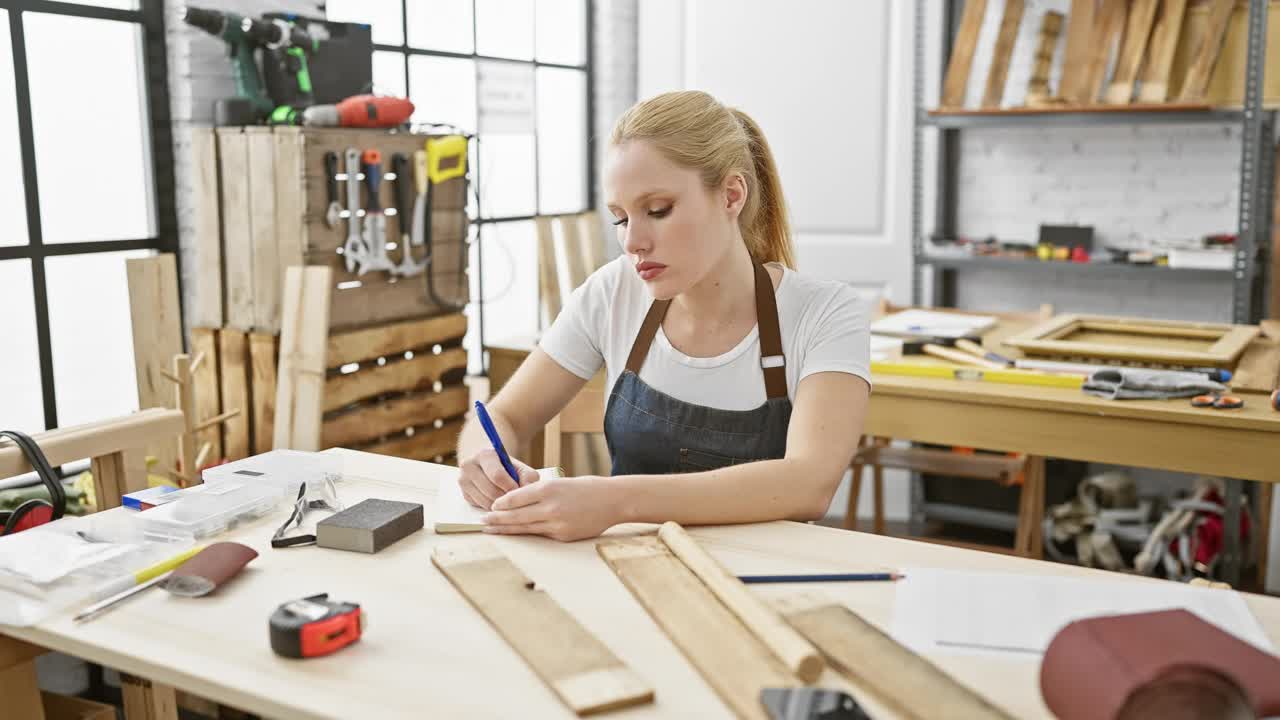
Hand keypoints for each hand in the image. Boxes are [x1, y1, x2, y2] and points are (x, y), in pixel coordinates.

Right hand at [457, 449, 539, 509]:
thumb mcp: (519, 467)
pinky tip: (497, 501)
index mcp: (484, 455)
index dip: (511, 487)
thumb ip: (527, 477)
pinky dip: (491, 508)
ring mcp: (463, 481)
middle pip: (491, 491)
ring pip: (485, 502)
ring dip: (500, 506)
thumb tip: (526, 493)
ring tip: (508, 500)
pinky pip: (480, 507)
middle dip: (506, 499)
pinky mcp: (464, 494)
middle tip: (516, 499)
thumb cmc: (507, 467)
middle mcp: (469, 466)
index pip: (497, 476)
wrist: (487, 464)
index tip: (519, 491)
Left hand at [483, 475, 620, 541]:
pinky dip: (527, 534)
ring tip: (492, 530)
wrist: (612, 501)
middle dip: (497, 520)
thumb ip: (539, 491)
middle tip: (482, 521)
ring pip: (525, 529)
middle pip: (516, 516)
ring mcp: (557, 524)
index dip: (501, 504)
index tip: (490, 507)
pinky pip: (541, 535)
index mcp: (549, 488)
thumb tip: (515, 501)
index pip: (516, 498)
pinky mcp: (563, 536)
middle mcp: (551, 507)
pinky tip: (516, 535)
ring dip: (506, 530)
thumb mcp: (560, 482)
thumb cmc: (586, 488)